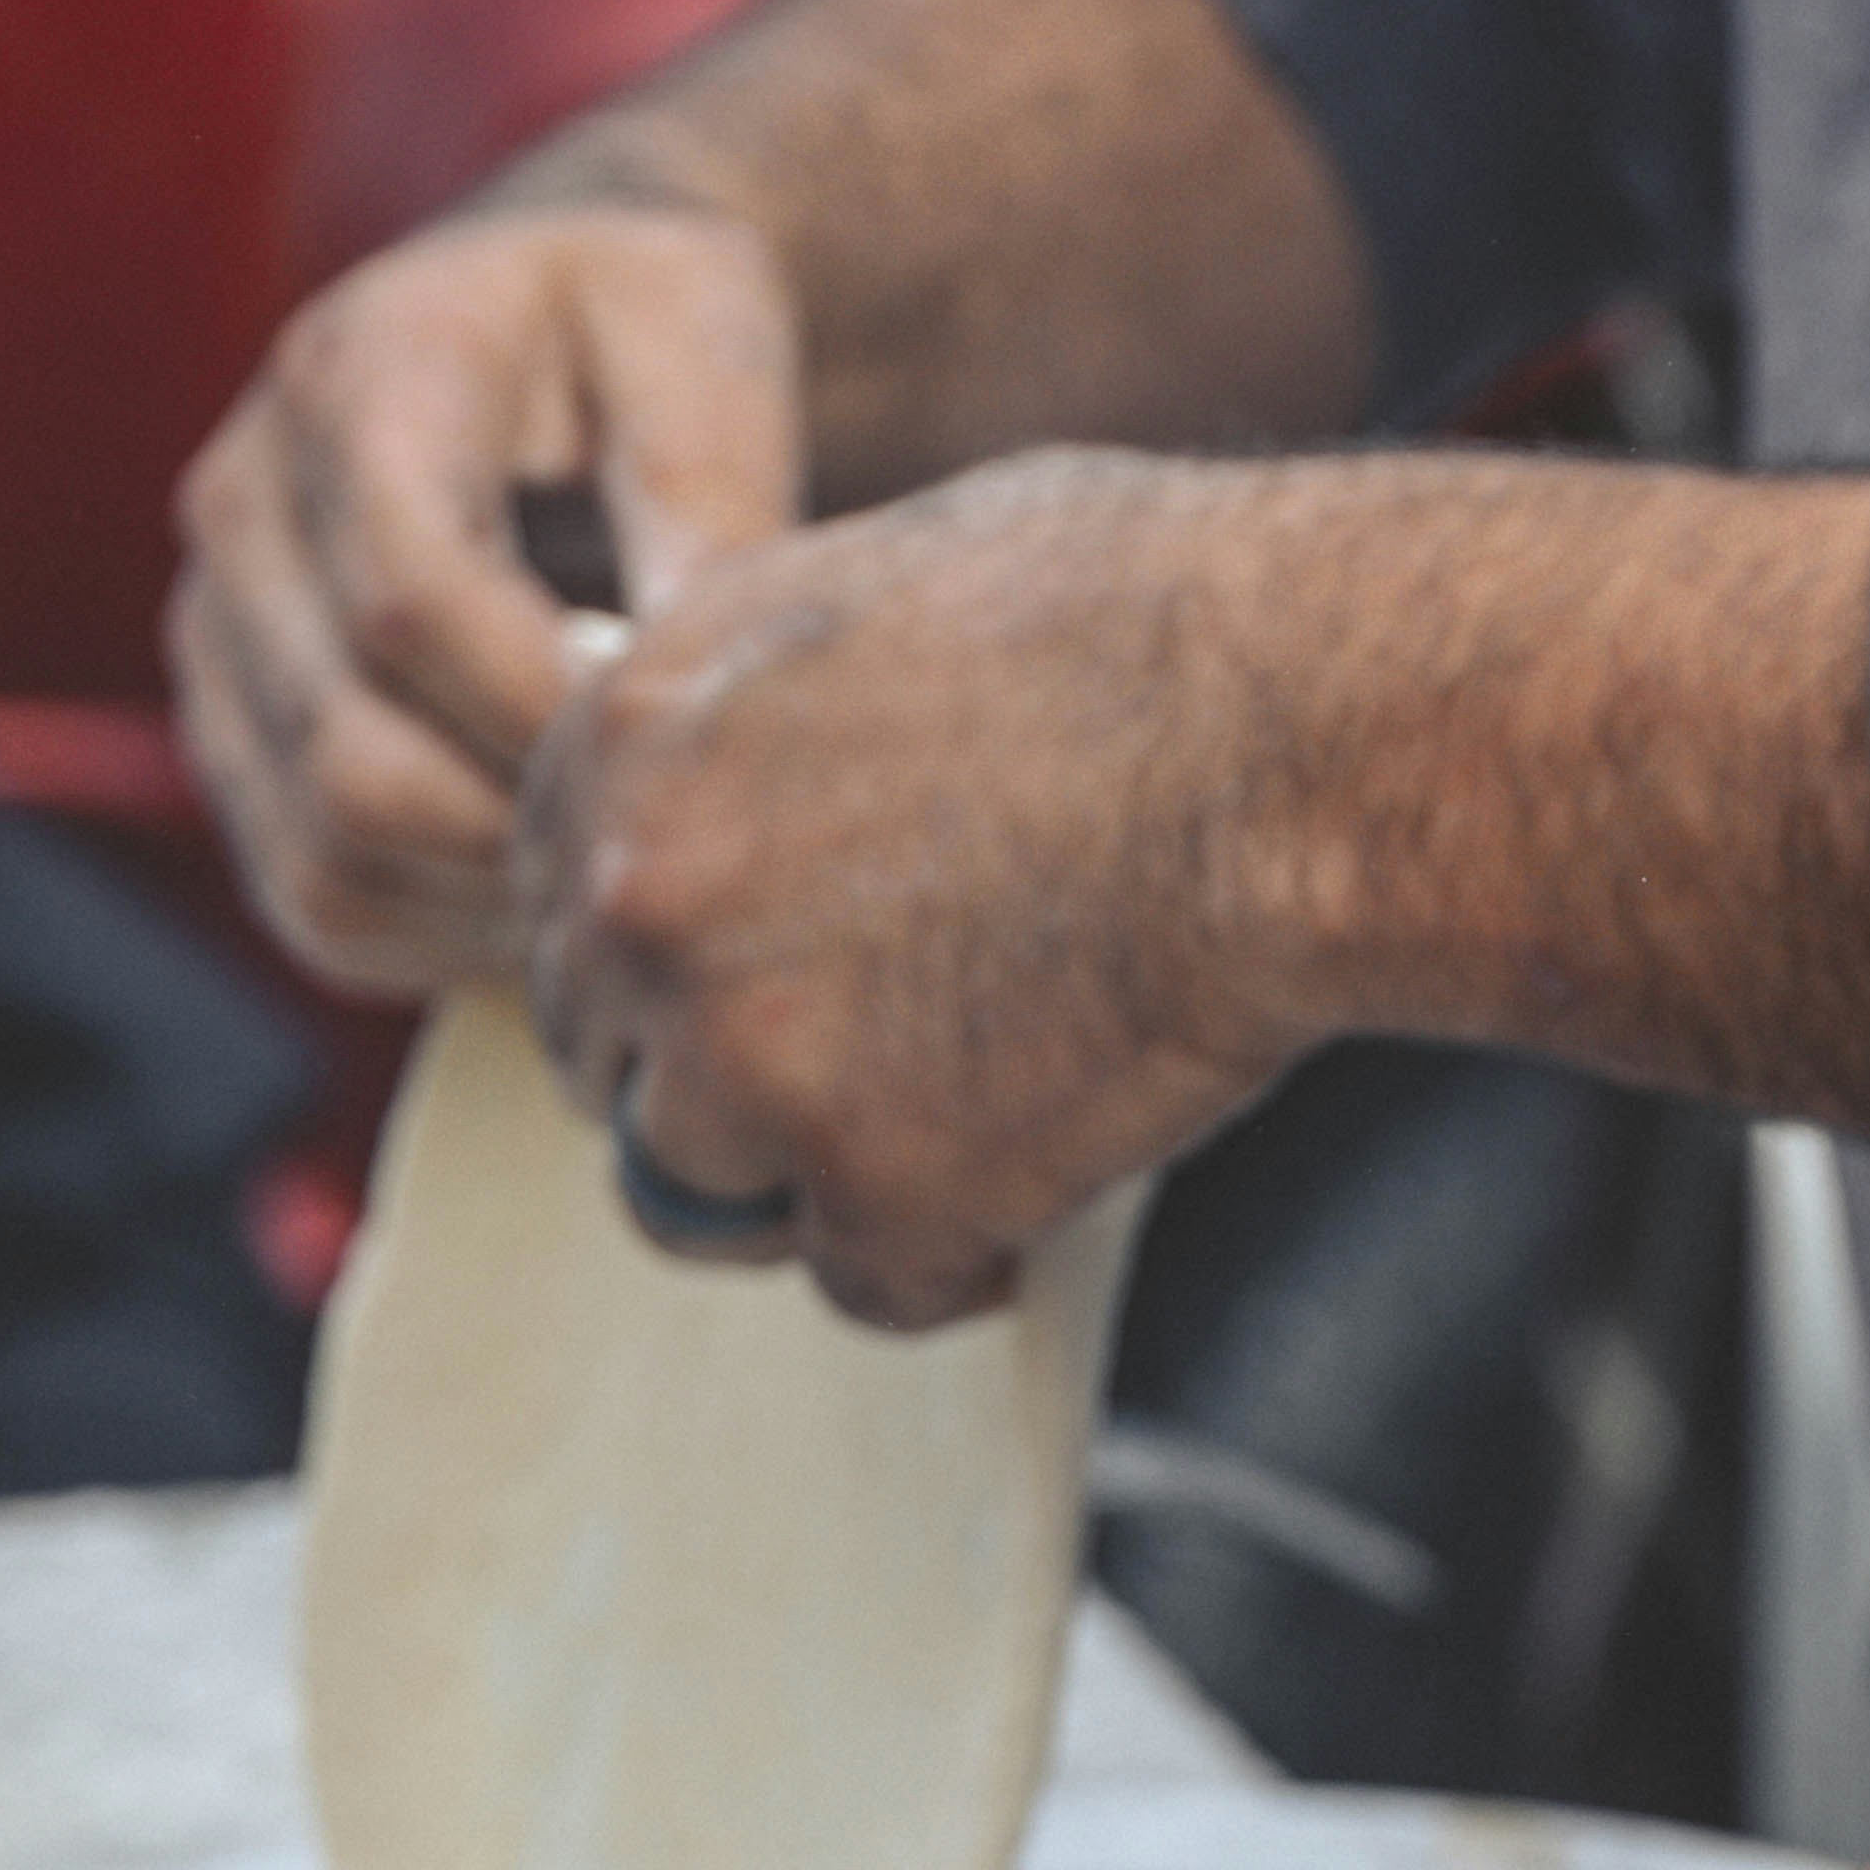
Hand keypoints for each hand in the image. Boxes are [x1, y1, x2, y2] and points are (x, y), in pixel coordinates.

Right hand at [168, 200, 802, 989]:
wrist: (552, 330)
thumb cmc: (644, 327)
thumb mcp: (704, 339)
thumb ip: (707, 494)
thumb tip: (696, 682)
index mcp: (354, 379)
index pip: (410, 600)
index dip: (549, 712)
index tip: (686, 753)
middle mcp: (245, 507)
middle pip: (355, 756)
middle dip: (532, 831)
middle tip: (680, 854)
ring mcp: (218, 636)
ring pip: (329, 854)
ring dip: (495, 905)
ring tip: (633, 878)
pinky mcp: (232, 739)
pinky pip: (320, 901)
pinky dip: (449, 937)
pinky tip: (562, 893)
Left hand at [514, 443, 1315, 1328]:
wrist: (1300, 732)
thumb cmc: (1158, 619)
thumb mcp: (887, 584)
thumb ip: (771, 704)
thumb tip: (773, 762)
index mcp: (627, 734)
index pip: (569, 906)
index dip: (678, 954)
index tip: (782, 972)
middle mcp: (643, 900)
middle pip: (613, 1060)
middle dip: (726, 1075)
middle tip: (886, 1062)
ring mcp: (739, 1056)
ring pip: (707, 1189)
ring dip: (825, 1177)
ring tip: (976, 1121)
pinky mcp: (868, 1185)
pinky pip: (873, 1284)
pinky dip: (956, 1254)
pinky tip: (1047, 1180)